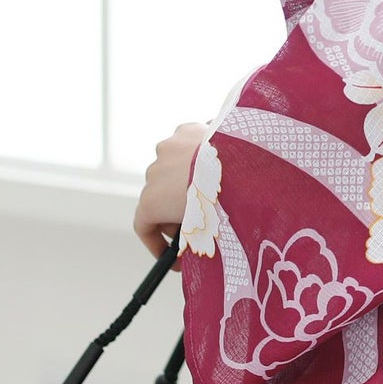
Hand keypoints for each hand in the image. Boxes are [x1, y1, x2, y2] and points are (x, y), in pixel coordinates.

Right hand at [134, 121, 211, 268]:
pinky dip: (197, 154)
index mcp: (150, 201)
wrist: (239, 163)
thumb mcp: (202, 231)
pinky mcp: (186, 129)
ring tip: (210, 186)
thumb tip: (193, 245)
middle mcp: (152, 173)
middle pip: (159, 195)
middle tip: (197, 220)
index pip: (143, 225)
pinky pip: (187, 145)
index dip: (156, 242)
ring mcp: (167, 148)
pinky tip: (217, 161)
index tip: (171, 254)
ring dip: (185, 177)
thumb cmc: (221, 201)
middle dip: (174, 209)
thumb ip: (189, 237)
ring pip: (173, 167)